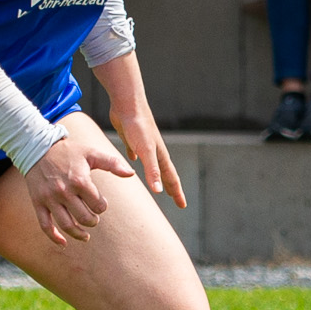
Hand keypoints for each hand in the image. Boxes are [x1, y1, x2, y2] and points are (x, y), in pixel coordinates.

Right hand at [22, 123, 134, 245]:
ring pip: (66, 225)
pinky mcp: (38, 203)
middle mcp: (64, 191)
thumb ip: (112, 163)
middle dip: (92, 222)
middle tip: (94, 219)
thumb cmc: (69, 152)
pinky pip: (45, 225)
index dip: (102, 207)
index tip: (100, 204)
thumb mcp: (92, 153)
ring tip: (85, 236)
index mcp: (79, 180)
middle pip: (83, 217)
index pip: (97, 205)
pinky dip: (54, 237)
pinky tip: (63, 244)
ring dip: (78, 234)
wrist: (38, 149)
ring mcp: (49, 199)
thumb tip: (131, 173)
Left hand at [109, 95, 185, 210]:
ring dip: (156, 175)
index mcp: (159, 155)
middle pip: (165, 173)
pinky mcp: (132, 138)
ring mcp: (143, 144)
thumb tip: (159, 192)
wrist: (128, 103)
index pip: (171, 178)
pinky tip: (132, 159)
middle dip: (171, 187)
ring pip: (152, 164)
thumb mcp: (145, 152)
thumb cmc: (137, 127)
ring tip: (157, 182)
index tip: (183, 206)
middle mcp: (154, 151)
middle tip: (176, 200)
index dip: (177, 192)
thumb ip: (152, 171)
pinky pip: (135, 152)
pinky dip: (136, 158)